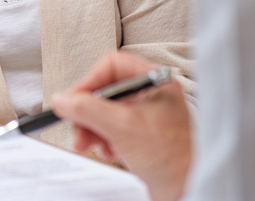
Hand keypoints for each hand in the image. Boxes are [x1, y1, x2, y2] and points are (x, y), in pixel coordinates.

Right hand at [51, 52, 191, 200]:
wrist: (190, 188)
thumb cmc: (174, 159)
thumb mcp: (122, 127)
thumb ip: (87, 109)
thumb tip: (63, 99)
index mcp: (154, 81)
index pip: (111, 66)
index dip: (89, 82)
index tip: (72, 100)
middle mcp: (151, 95)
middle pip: (105, 90)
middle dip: (87, 112)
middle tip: (77, 127)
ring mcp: (147, 116)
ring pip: (106, 111)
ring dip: (92, 128)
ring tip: (88, 143)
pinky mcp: (142, 136)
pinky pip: (113, 129)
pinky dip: (103, 139)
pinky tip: (107, 150)